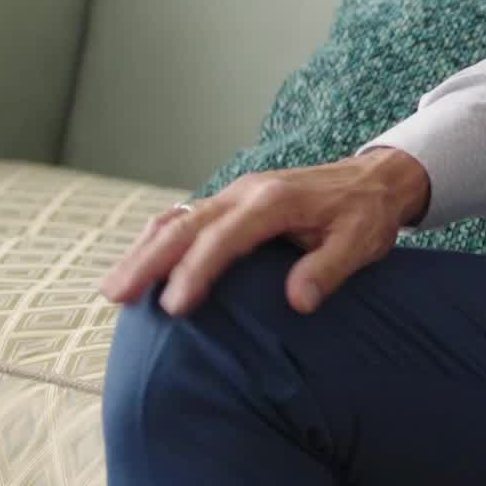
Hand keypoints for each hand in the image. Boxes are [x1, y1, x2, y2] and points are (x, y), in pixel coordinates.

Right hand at [99, 149, 434, 320]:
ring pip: (176, 221)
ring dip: (143, 252)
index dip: (196, 271)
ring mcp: (233, 196)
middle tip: (116, 296)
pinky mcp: (230, 204)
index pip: (224, 238)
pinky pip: (185, 219)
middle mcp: (244, 193)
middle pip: (185, 226)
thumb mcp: (361, 242)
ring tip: (112, 288)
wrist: (372, 179)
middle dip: (148, 261)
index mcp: (274, 201)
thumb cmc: (365, 214)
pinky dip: (157, 241)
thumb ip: (329, 269)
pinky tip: (138, 264)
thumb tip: (298, 301)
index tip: (174, 306)